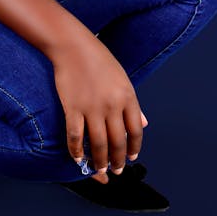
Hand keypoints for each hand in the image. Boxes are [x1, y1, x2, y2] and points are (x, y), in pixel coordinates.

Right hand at [52, 39, 147, 173]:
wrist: (73, 45)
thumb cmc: (98, 59)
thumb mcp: (122, 78)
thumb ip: (132, 103)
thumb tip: (144, 124)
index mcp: (127, 96)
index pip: (136, 131)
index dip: (135, 147)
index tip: (132, 157)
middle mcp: (112, 105)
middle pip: (118, 141)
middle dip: (118, 160)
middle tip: (117, 170)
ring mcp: (92, 108)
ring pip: (98, 144)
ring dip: (99, 161)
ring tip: (99, 168)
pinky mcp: (73, 108)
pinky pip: (75, 137)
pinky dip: (76, 151)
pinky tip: (78, 159)